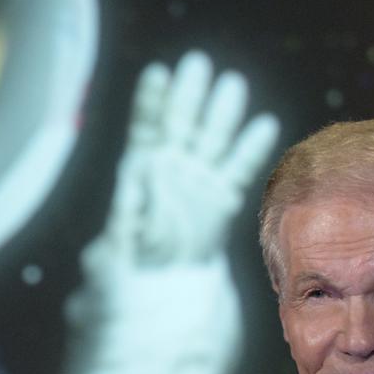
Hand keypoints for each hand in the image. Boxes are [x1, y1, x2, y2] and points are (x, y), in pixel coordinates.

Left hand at [100, 50, 278, 267]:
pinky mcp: (221, 206)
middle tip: (198, 64)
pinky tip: (263, 125)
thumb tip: (136, 181)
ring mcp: (196, 187)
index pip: (146, 130)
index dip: (151, 102)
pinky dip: (250, 150)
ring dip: (221, 114)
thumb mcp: (109, 254)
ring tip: (232, 83)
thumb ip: (125, 217)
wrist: (157, 309)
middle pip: (181, 126)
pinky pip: (238, 173)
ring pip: (211, 142)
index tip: (159, 74)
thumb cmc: (121, 284)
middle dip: (189, 95)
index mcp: (137, 177)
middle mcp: (169, 175)